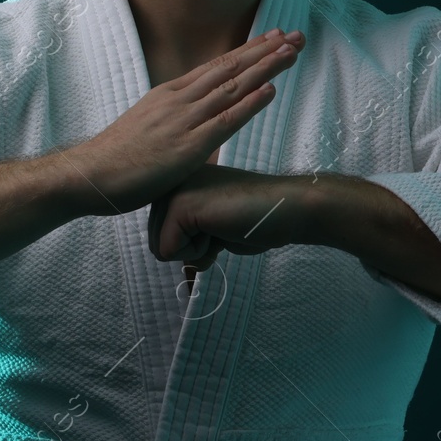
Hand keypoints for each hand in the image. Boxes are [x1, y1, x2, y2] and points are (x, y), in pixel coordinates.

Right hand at [62, 28, 305, 215]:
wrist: (88, 175)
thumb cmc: (116, 159)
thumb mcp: (148, 129)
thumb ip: (174, 122)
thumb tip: (194, 125)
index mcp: (170, 94)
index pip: (217, 66)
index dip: (248, 51)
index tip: (273, 38)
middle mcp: (179, 99)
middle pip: (230, 68)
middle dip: (265, 51)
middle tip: (296, 35)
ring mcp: (184, 120)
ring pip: (232, 87)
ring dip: (265, 68)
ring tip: (292, 52)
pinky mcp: (187, 146)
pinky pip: (224, 121)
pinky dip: (250, 104)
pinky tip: (271, 91)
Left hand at [148, 164, 309, 273]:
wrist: (284, 209)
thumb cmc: (254, 220)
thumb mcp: (210, 226)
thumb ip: (186, 232)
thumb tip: (167, 257)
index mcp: (178, 183)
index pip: (161, 235)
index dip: (192, 245)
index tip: (221, 224)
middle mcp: (171, 182)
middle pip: (156, 243)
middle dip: (192, 249)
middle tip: (222, 226)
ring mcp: (173, 191)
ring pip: (160, 249)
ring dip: (195, 251)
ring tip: (221, 225)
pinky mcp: (179, 206)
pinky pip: (170, 252)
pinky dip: (198, 252)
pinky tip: (221, 229)